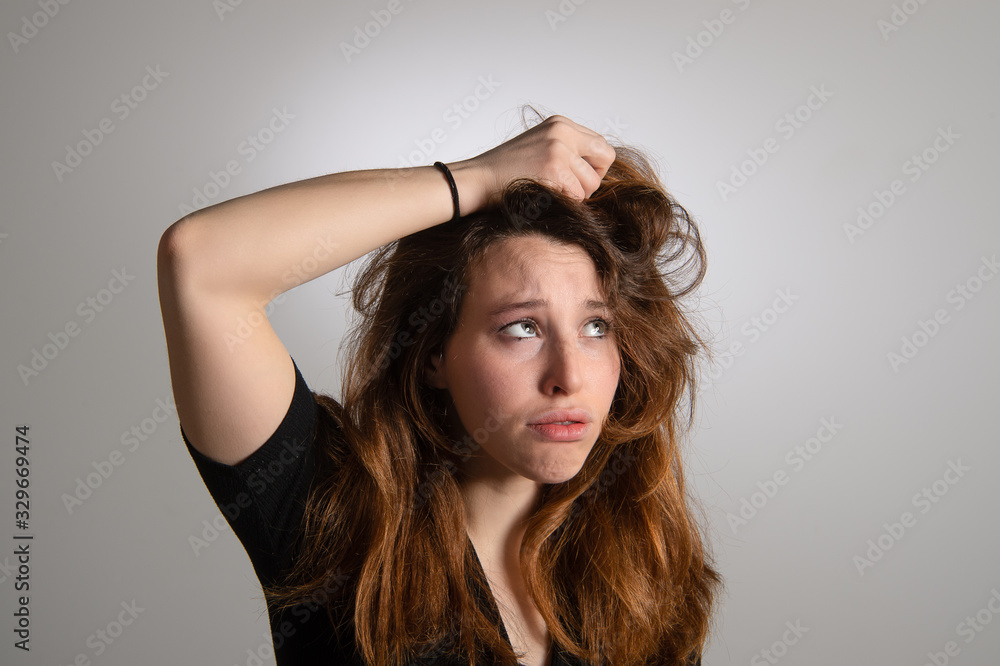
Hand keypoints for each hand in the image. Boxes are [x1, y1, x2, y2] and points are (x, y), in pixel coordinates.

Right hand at [450, 115, 616, 211]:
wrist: (476, 179)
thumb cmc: (504, 171)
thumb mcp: (538, 146)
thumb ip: (566, 149)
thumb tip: (597, 168)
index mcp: (559, 124)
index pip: (600, 144)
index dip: (593, 165)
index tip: (576, 176)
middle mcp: (562, 131)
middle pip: (605, 158)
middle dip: (593, 178)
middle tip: (573, 188)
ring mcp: (558, 149)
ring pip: (592, 183)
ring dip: (577, 195)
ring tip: (552, 192)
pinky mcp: (554, 169)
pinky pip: (578, 196)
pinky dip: (565, 203)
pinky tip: (544, 197)